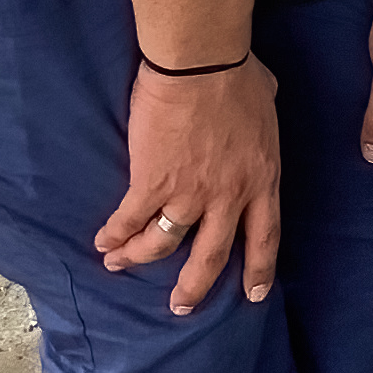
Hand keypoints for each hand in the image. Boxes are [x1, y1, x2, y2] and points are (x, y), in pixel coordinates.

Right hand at [98, 58, 279, 314]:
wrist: (202, 64)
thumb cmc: (239, 75)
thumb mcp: (269, 106)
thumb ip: (262, 127)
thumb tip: (259, 115)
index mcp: (262, 179)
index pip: (264, 236)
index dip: (258, 269)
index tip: (253, 295)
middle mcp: (228, 196)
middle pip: (211, 256)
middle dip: (194, 287)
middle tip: (181, 307)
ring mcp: (190, 193)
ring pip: (164, 244)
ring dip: (140, 258)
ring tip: (121, 265)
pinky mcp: (152, 182)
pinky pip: (130, 219)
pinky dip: (115, 234)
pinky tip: (104, 242)